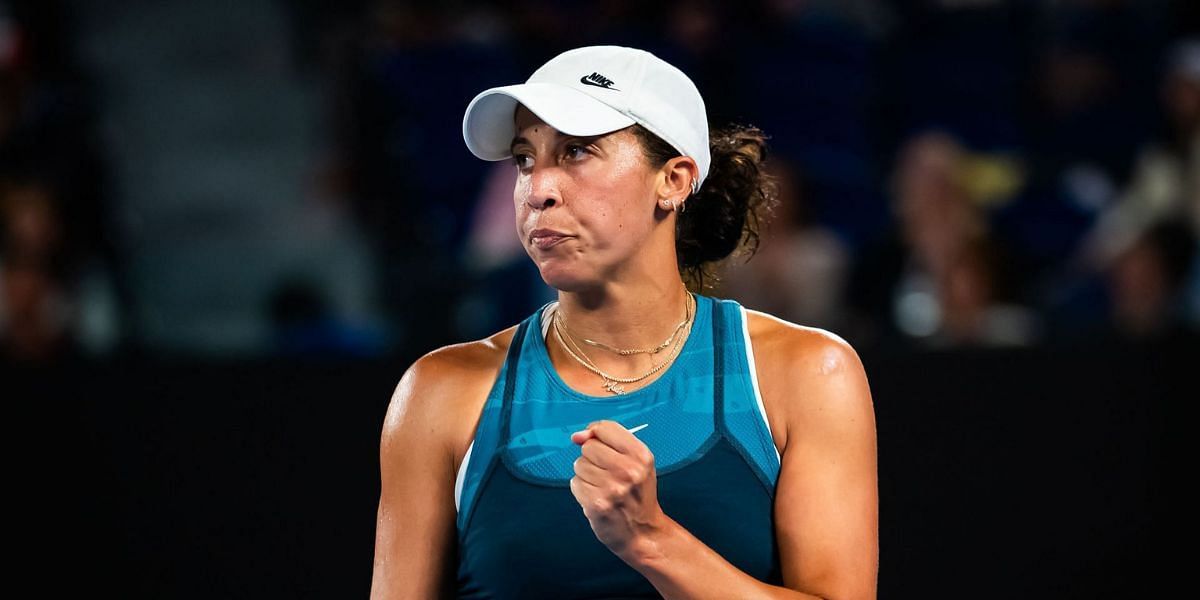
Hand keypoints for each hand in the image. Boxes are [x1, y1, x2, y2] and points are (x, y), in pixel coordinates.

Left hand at [568, 420, 664, 558]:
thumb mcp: (637, 463)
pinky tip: (597, 498)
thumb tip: (577, 436)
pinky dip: (582, 491)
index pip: (605, 428)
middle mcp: (628, 470)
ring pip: (579, 465)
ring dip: (587, 476)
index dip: (597, 435)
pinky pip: (575, 483)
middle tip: (608, 475)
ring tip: (603, 488)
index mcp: (641, 455)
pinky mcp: (596, 504)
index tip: (602, 447)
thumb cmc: (637, 494)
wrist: (643, 533)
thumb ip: (609, 442)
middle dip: (593, 459)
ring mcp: (612, 488)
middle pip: (589, 446)